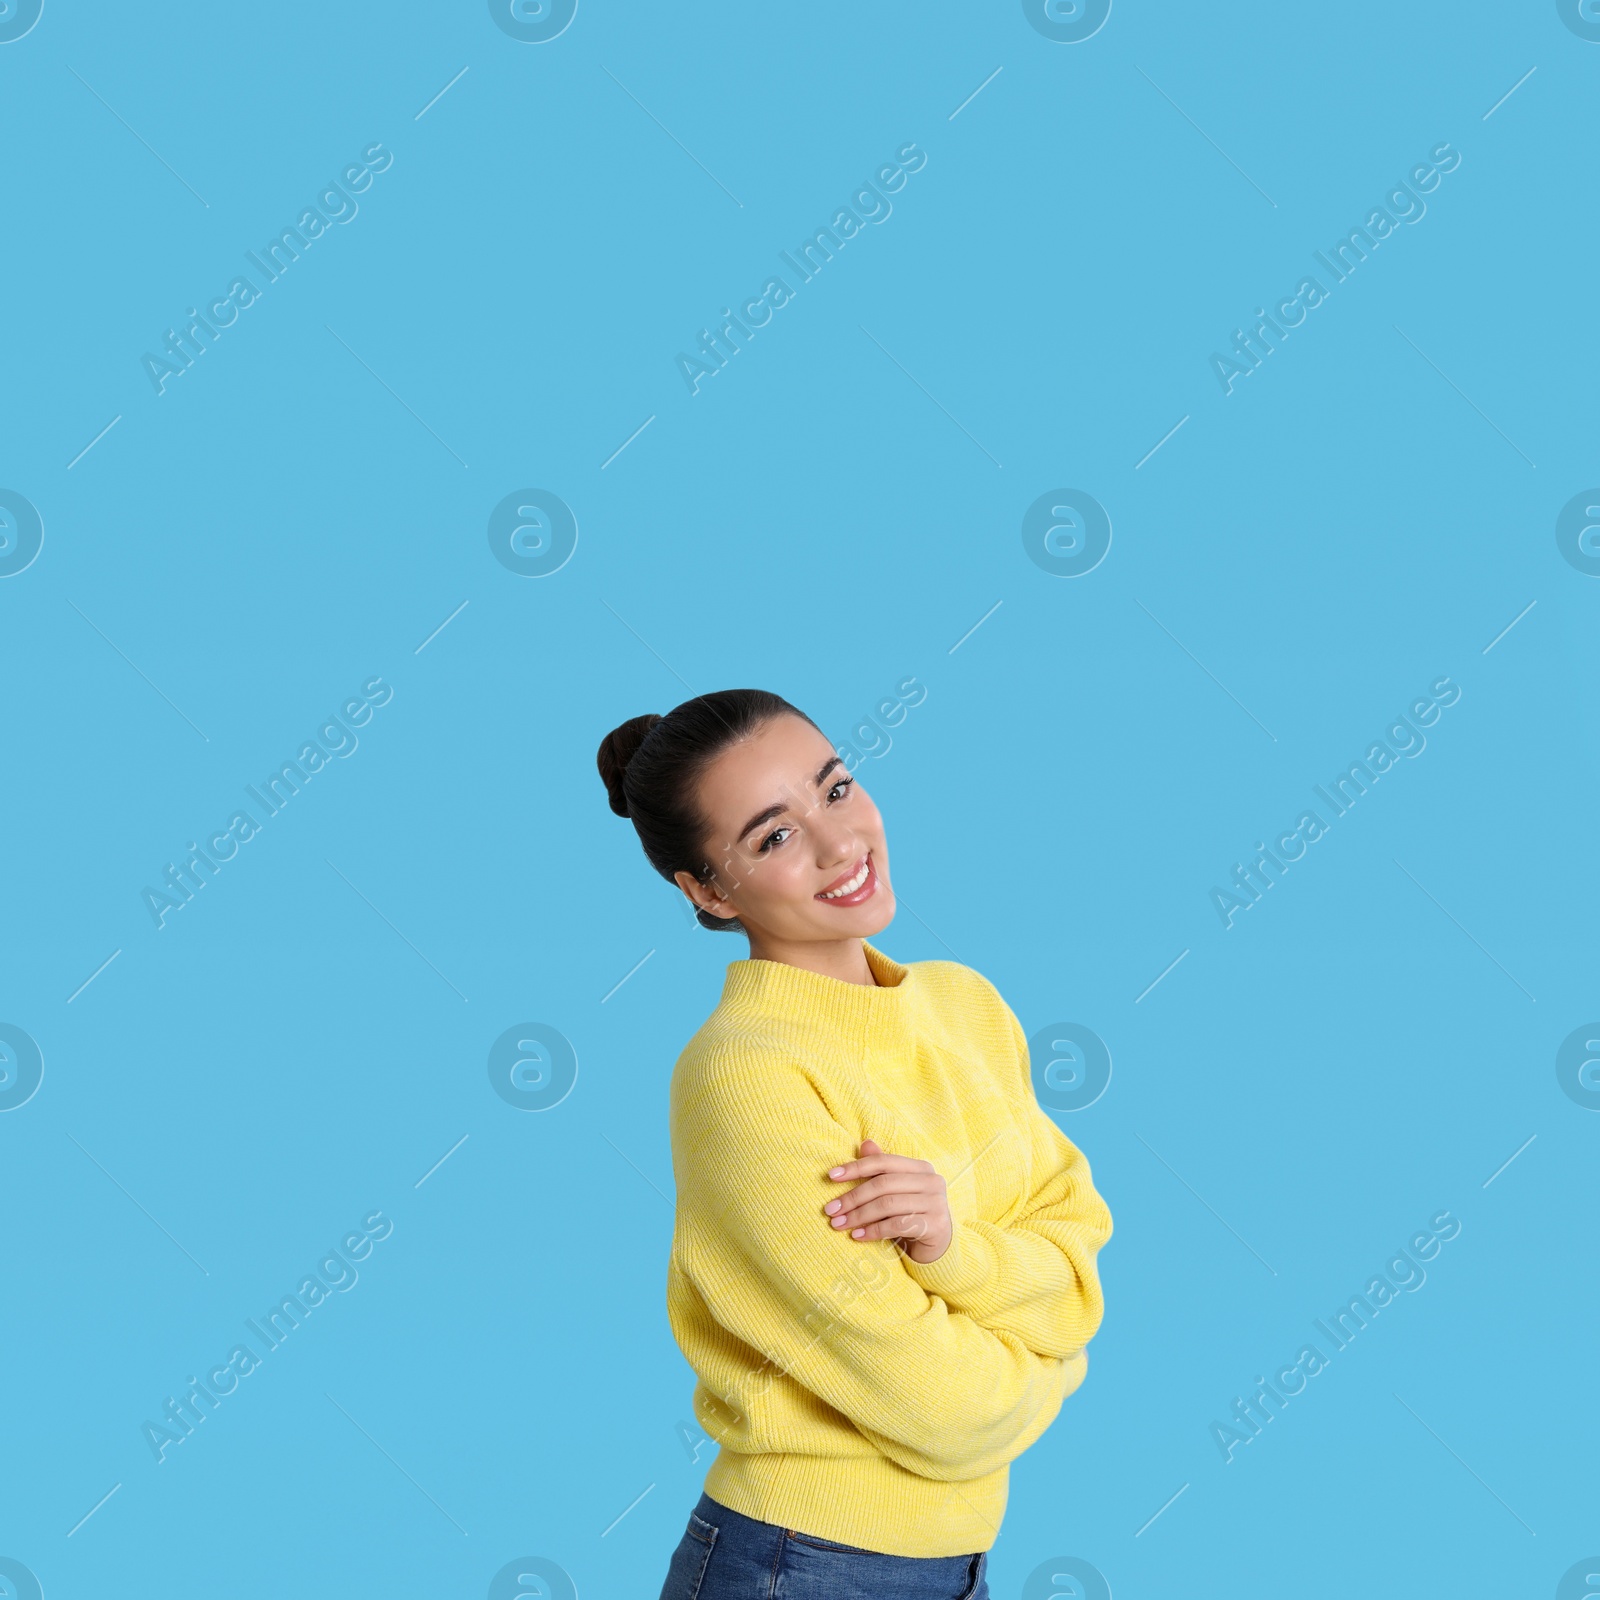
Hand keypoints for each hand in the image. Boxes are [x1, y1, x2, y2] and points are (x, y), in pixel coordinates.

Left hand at [823, 1138, 952, 1263]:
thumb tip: (865, 1143)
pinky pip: (896, 1225)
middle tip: (831, 1209)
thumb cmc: (912, 1214)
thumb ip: (883, 1169)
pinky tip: (857, 1236)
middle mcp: (932, 1181)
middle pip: (883, 1184)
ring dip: (859, 1216)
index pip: (884, 1162)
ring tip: (839, 1224)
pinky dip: (873, 1231)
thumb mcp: (897, 1191)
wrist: (938, 1245)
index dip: (856, 1167)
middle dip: (853, 1197)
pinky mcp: (935, 1225)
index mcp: (921, 1167)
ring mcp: (936, 1202)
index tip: (831, 1176)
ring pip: (887, 1205)